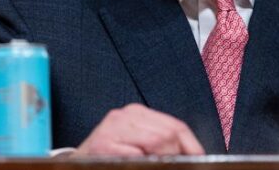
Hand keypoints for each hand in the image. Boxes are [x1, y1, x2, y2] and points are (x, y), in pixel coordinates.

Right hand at [73, 103, 204, 155]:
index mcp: (137, 113)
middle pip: (168, 134)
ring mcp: (113, 128)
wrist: (78, 163)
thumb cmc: (110, 155)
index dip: (191, 145)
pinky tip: (138, 165)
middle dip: (177, 154)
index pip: (175, 126)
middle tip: (178, 165)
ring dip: (161, 160)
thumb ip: (160, 143)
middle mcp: (125, 115)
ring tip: (158, 165)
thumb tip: (190, 154)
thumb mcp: (137, 143)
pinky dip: (142, 163)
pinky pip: (134, 155)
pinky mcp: (103, 144)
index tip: (200, 158)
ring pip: (156, 142)